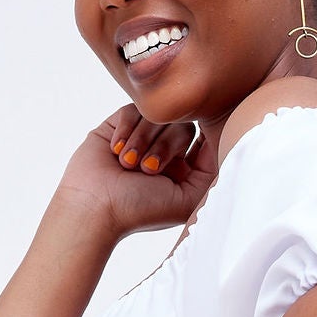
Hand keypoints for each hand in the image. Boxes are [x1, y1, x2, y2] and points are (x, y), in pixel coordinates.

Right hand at [52, 106, 215, 238]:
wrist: (93, 206)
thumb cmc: (138, 209)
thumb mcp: (187, 198)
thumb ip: (212, 171)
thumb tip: (224, 138)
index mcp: (183, 171)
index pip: (204, 139)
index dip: (196, 143)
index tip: (185, 153)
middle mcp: (164, 153)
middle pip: (182, 125)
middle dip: (164, 147)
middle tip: (147, 169)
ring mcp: (142, 137)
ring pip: (158, 116)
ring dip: (142, 141)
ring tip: (127, 165)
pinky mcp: (119, 124)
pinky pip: (134, 108)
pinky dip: (127, 129)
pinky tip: (116, 152)